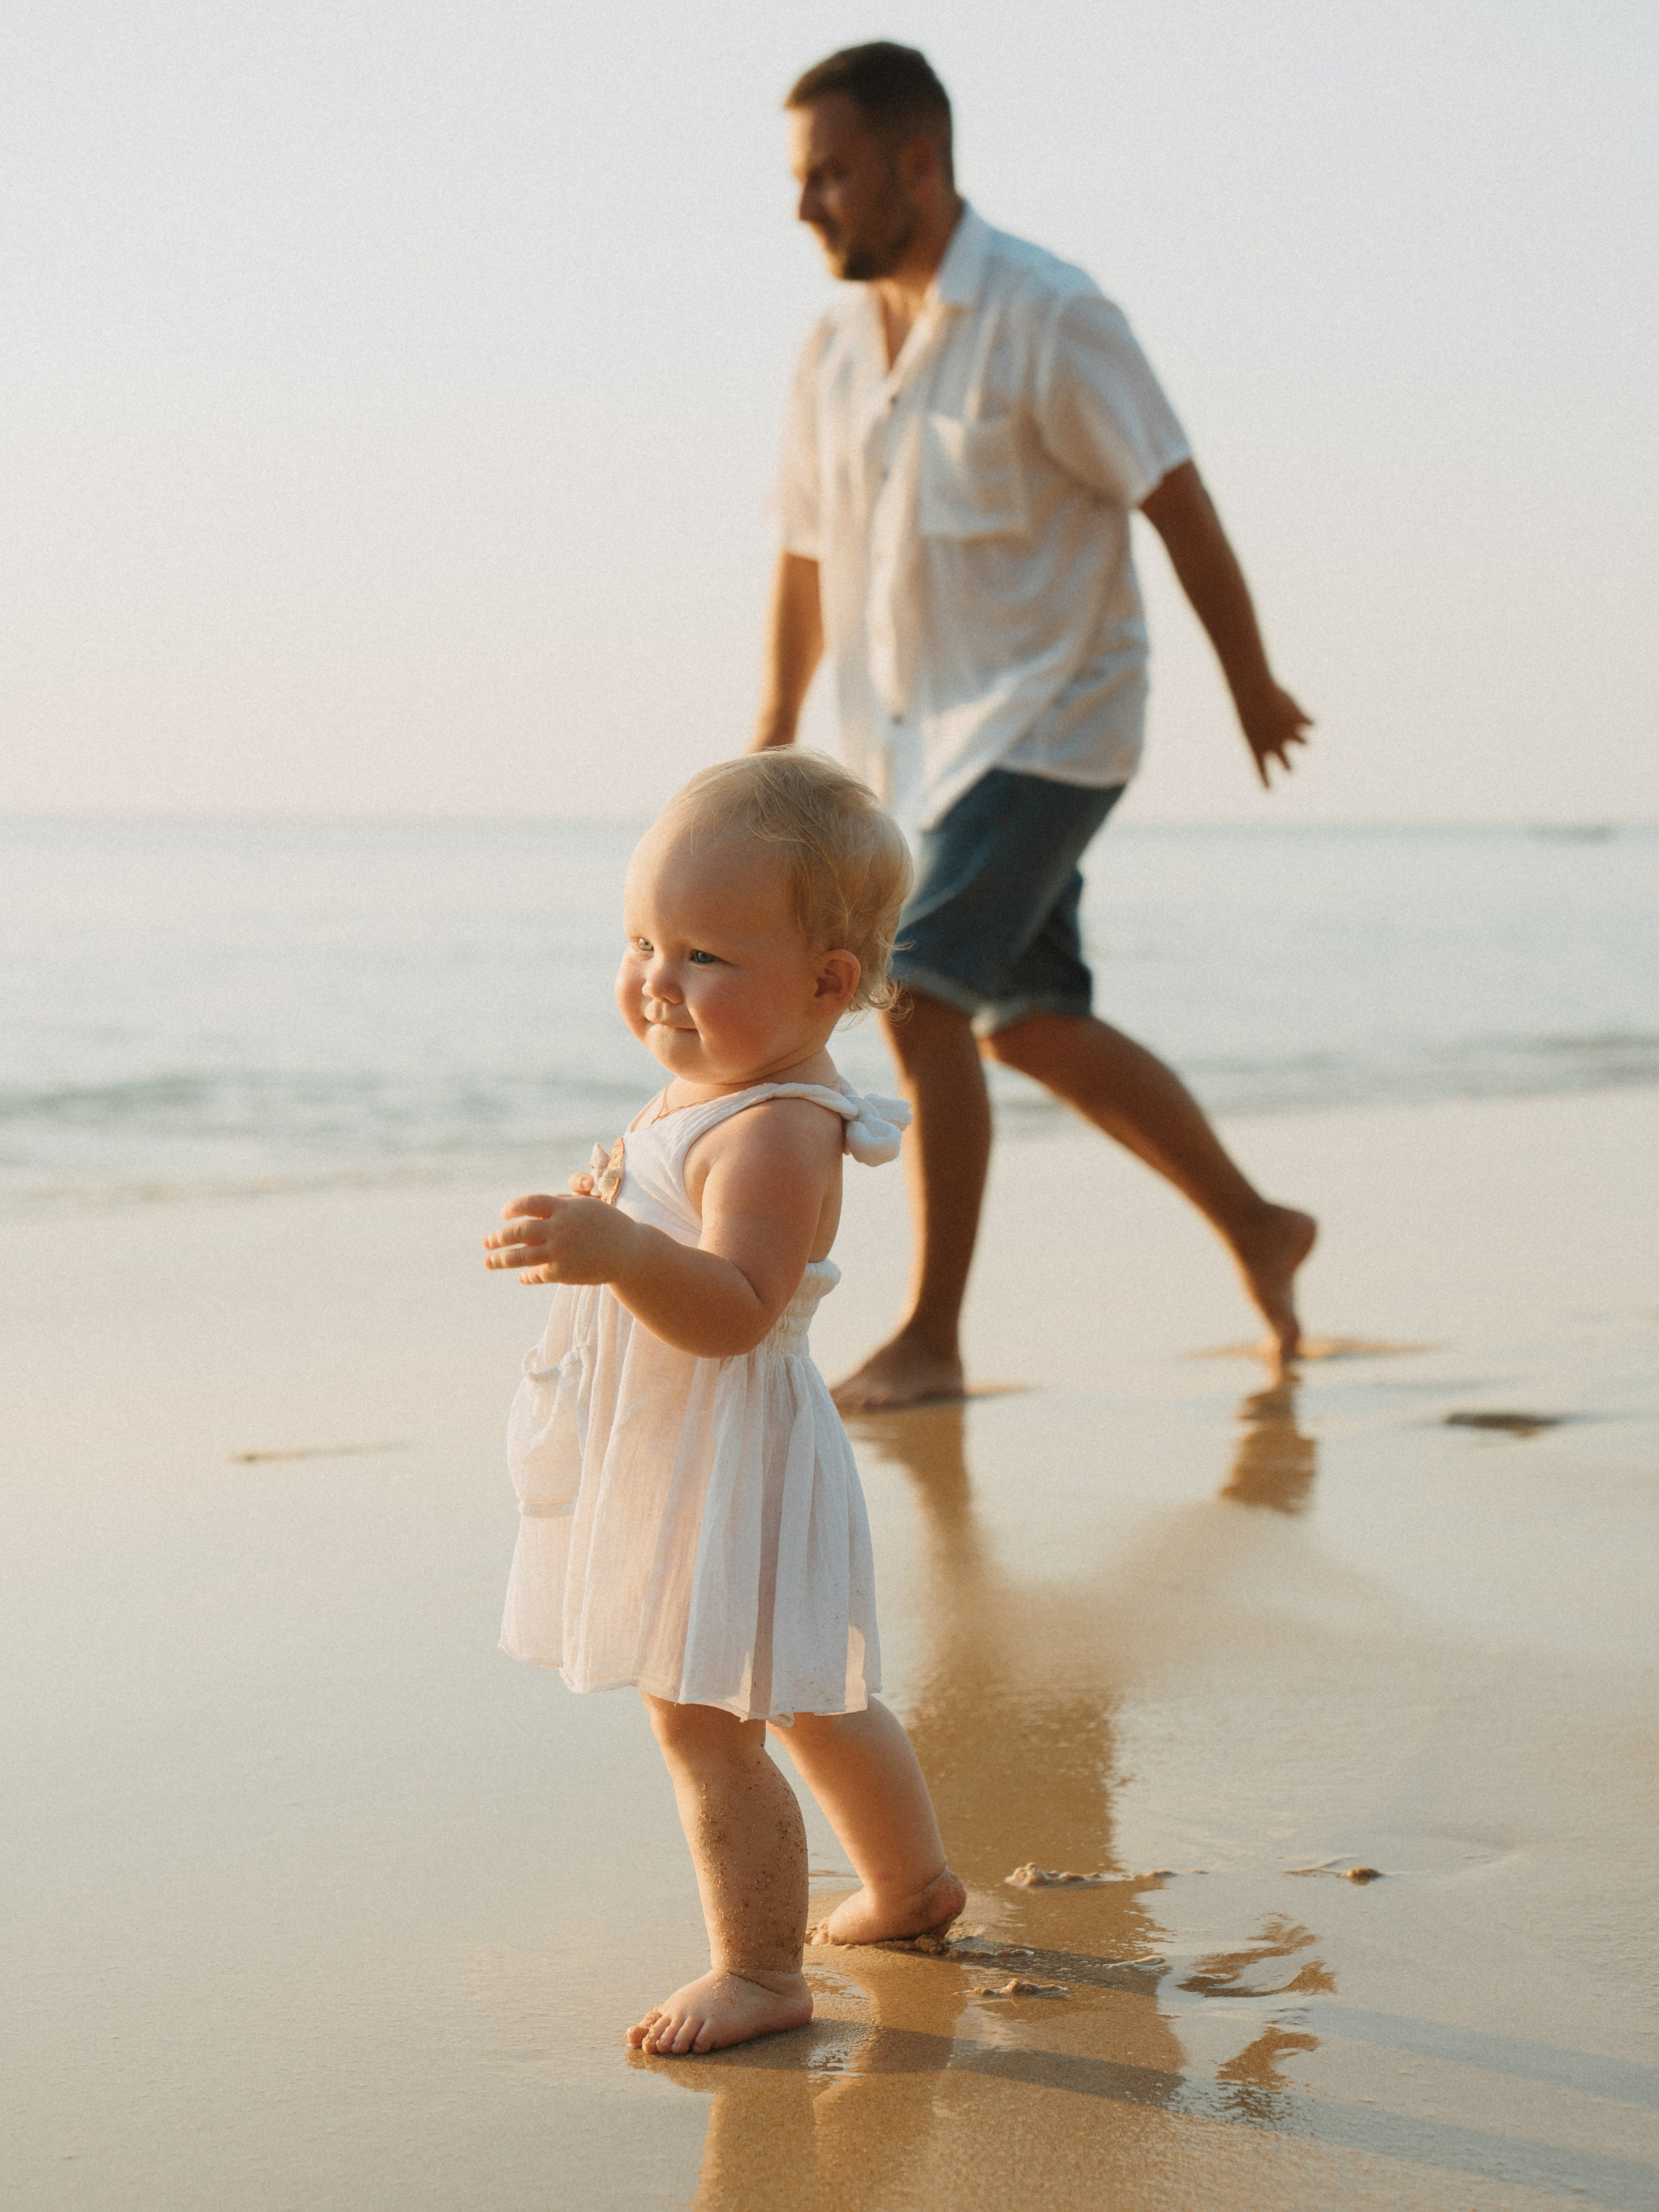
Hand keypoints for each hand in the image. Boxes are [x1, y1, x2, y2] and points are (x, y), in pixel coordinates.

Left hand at [483, 1192, 637, 1285]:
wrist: (630, 1251)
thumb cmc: (607, 1224)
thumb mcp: (585, 1206)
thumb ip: (559, 1203)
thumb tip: (532, 1209)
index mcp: (563, 1208)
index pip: (528, 1204)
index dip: (512, 1208)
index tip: (503, 1215)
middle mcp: (559, 1228)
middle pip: (519, 1232)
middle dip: (498, 1238)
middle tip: (486, 1243)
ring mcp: (560, 1251)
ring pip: (522, 1257)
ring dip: (502, 1260)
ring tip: (489, 1262)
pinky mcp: (564, 1272)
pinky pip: (538, 1275)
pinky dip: (527, 1276)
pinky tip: (521, 1276)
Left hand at [1236, 682, 1312, 787]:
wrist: (1255, 693)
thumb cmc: (1247, 701)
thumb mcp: (1251, 712)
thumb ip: (1265, 725)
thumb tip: (1285, 726)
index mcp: (1257, 748)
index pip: (1261, 770)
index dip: (1265, 781)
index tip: (1268, 791)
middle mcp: (1275, 745)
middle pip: (1288, 766)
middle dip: (1289, 768)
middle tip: (1288, 769)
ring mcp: (1289, 734)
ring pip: (1305, 744)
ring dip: (1303, 740)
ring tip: (1300, 735)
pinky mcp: (1300, 721)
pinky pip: (1313, 724)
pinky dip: (1310, 721)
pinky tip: (1308, 718)